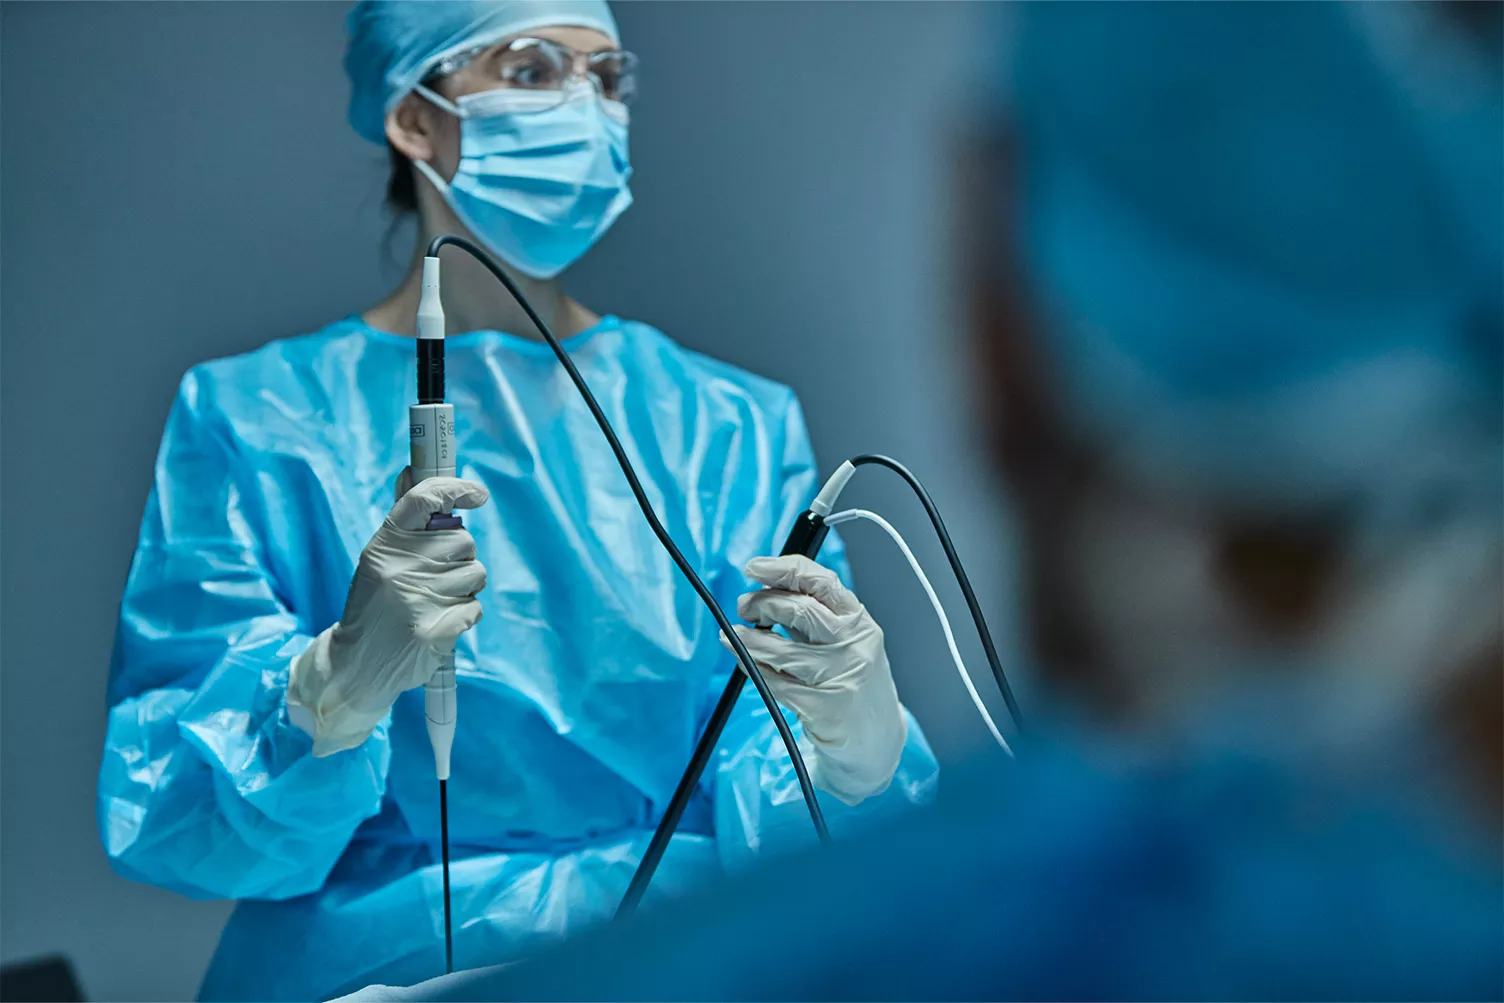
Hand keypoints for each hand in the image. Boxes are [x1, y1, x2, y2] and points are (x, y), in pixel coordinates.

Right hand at [288, 474, 488, 756]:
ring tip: (434, 603)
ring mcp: (417, 600)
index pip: (423, 499)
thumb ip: (403, 521)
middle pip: (464, 542)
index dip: (455, 489)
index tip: (478, 494)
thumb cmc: (374, 605)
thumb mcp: (378, 559)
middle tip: (436, 578)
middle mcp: (399, 568)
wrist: (356, 665)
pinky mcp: (434, 631)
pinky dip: (464, 616)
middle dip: (460, 559)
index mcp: (385, 544)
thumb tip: (411, 468)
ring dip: (464, 589)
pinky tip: (439, 623)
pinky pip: (474, 608)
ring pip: (475, 575)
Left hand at [724, 555, 906, 804]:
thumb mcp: (842, 640)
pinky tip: (743, 660)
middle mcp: (855, 645)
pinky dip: (752, 668)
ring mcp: (841, 677)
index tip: (754, 568)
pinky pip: (775, 683)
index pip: (821, 582)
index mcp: (858, 620)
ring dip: (748, 639)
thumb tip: (764, 589)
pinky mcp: (823, 708)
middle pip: (799, 609)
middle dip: (762, 603)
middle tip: (744, 608)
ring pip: (781, 650)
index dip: (783, 569)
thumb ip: (810, 616)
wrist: (877, 739)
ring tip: (733, 635)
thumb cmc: (851, 680)